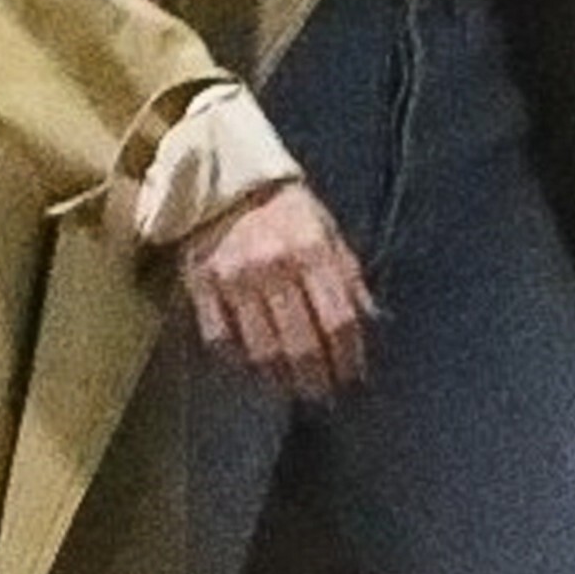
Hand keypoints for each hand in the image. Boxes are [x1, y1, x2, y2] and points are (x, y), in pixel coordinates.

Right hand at [179, 179, 375, 400]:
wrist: (224, 179)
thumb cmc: (285, 209)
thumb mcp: (327, 229)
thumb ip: (349, 274)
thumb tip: (372, 321)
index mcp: (311, 249)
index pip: (338, 320)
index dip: (349, 356)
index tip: (353, 376)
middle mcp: (273, 266)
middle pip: (301, 345)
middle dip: (317, 379)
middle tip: (325, 394)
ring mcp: (234, 278)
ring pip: (261, 352)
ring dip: (281, 379)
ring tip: (292, 386)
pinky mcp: (202, 285)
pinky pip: (221, 340)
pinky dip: (239, 361)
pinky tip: (254, 367)